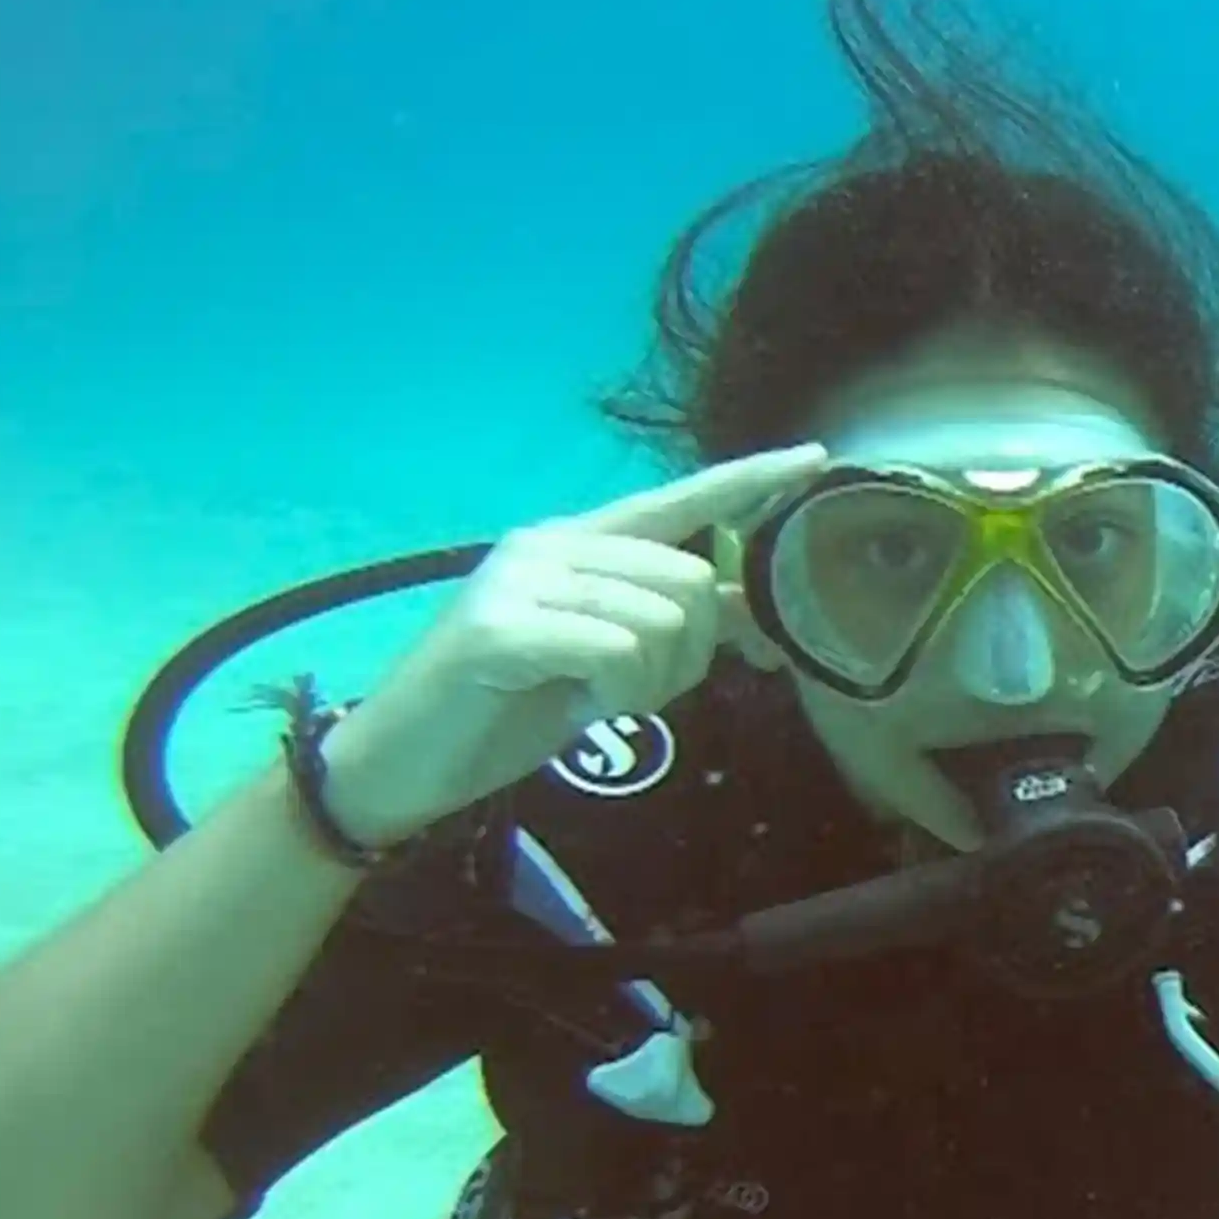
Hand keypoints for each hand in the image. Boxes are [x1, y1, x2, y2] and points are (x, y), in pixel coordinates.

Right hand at [319, 444, 827, 845]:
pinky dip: (613, 693)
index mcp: (577, 542)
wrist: (403, 760)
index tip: (814, 458)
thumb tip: (749, 610)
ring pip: (661, 620)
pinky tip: (574, 707)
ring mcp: (522, 577)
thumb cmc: (505, 709)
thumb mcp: (603, 664)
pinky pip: (615, 650)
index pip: (678, 500)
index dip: (748, 482)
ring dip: (646, 685)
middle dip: (688, 659)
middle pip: (692, 581)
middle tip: (630, 696)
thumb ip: (664, 628)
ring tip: (591, 701)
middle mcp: (552, 543)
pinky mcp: (501, 626)